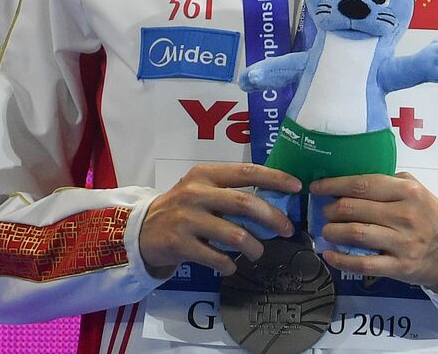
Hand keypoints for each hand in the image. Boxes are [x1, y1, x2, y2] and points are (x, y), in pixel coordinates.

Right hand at [139, 163, 299, 277]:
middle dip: (272, 218)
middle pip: (245, 204)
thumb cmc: (182, 208)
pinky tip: (231, 265)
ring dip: (254, 247)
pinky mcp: (179, 244)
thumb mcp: (202, 189)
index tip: (297, 187)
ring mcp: (186, 219)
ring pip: (234, 234)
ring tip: (257, 253)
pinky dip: (229, 264)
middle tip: (287, 229)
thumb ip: (231, 191)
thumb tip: (275, 199)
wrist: (140, 230)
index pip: (248, 171)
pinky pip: (215, 257)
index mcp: (206, 174)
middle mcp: (196, 193)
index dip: (275, 178)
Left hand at [310, 172, 437, 292]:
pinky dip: (340, 259)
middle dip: (331, 209)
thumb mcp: (417, 190)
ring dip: (332, 231)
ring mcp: (402, 242)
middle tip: (325, 212)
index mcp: (408, 191)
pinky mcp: (399, 266)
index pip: (363, 184)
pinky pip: (362, 263)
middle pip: (354, 208)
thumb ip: (389, 184)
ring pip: (355, 233)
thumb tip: (350, 183)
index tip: (317, 187)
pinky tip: (329, 255)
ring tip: (326, 230)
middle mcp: (404, 214)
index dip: (334, 185)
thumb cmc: (430, 215)